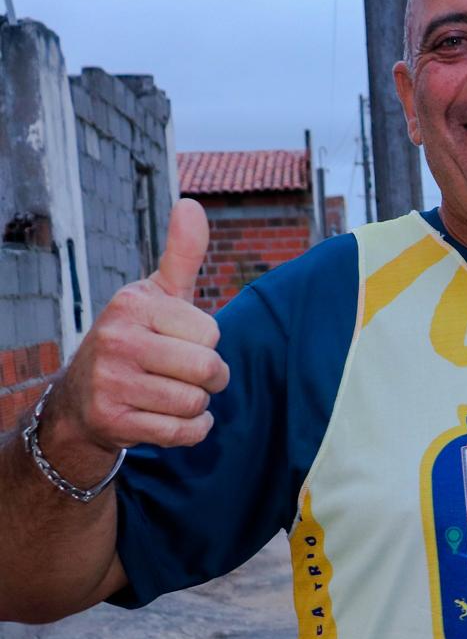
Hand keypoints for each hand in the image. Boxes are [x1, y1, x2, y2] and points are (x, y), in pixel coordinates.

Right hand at [41, 200, 228, 470]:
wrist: (83, 397)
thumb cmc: (136, 338)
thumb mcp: (156, 295)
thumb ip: (181, 254)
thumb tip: (191, 204)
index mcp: (132, 305)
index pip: (211, 333)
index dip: (206, 343)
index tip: (181, 342)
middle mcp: (116, 340)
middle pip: (208, 370)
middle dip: (210, 378)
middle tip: (186, 374)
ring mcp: (111, 383)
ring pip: (196, 403)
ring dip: (197, 404)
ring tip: (171, 393)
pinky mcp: (113, 421)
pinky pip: (184, 433)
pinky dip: (191, 430)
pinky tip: (171, 418)